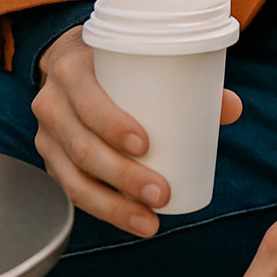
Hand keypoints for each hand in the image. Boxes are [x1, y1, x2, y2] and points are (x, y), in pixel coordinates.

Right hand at [31, 24, 241, 236]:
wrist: (68, 59)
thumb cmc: (113, 60)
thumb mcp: (138, 56)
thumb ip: (184, 78)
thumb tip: (231, 108)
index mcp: (73, 70)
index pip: (88, 100)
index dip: (112, 125)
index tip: (146, 145)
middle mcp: (52, 103)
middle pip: (83, 147)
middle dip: (123, 177)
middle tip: (162, 193)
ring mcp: (46, 135)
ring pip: (73, 178)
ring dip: (113, 205)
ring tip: (150, 220)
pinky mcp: (50, 159)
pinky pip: (69, 190)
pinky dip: (101, 209)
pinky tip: (129, 219)